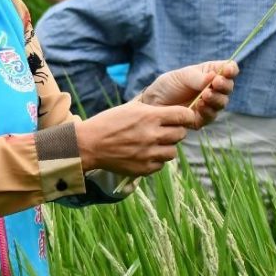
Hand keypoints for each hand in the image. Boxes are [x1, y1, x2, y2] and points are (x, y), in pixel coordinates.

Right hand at [75, 101, 198, 175]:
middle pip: (180, 134)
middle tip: (167, 130)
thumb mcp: (130, 108)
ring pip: (173, 152)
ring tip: (155, 144)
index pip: (183, 115)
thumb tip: (171, 106)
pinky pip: (160, 165)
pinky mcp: (143, 168)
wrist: (89, 144)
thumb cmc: (109, 123)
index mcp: (150, 116)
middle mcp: (152, 135)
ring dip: (167, 147)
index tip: (184, 117)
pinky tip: (145, 154)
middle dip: (176, 131)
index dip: (186, 116)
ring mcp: (148, 153)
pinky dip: (156, 160)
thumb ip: (152, 108)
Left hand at [139, 61, 239, 128]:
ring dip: (216, 98)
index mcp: (212, 73)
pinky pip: (211, 116)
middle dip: (223, 86)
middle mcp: (214, 89)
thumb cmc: (169, 84)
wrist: (153, 101)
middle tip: (215, 83)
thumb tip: (214, 76)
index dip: (231, 70)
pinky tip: (199, 105)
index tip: (227, 71)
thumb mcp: (182, 76)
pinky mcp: (202, 119)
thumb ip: (198, 78)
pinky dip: (207, 110)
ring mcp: (210, 105)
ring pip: (222, 103)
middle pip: (228, 88)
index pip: (229, 70)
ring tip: (205, 95)